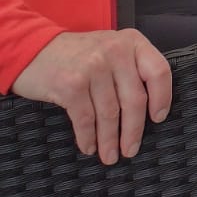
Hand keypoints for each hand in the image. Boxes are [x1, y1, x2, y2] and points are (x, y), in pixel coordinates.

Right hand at [12, 30, 170, 164]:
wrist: (33, 50)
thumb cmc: (77, 54)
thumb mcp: (111, 48)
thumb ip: (130, 67)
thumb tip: (147, 107)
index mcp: (132, 41)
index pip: (158, 71)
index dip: (162, 97)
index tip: (158, 118)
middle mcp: (115, 52)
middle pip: (134, 99)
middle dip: (133, 130)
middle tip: (131, 149)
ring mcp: (93, 67)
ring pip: (109, 113)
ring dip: (110, 139)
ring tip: (110, 155)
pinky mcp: (71, 85)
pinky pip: (85, 118)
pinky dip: (88, 137)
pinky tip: (90, 146)